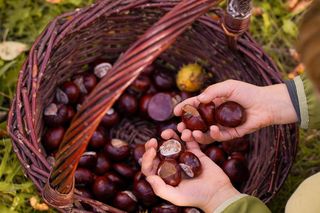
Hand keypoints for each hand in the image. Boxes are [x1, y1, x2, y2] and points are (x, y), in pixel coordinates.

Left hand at [141, 129, 239, 211]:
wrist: (218, 193)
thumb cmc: (196, 197)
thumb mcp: (177, 197)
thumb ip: (160, 189)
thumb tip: (148, 177)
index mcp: (164, 177)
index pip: (150, 166)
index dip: (147, 158)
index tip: (151, 150)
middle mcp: (172, 166)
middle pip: (158, 153)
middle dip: (154, 145)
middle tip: (154, 140)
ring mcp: (183, 158)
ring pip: (172, 144)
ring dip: (169, 136)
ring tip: (166, 133)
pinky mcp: (195, 153)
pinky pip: (189, 141)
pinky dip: (186, 135)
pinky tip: (184, 131)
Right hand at [174, 80, 297, 142]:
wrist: (266, 104)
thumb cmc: (248, 92)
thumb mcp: (228, 86)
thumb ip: (212, 92)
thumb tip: (198, 100)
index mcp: (213, 101)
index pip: (195, 105)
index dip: (184, 108)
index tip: (175, 112)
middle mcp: (215, 114)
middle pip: (197, 122)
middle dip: (186, 126)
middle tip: (180, 129)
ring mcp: (222, 125)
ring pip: (205, 132)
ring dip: (196, 134)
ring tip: (190, 135)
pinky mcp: (231, 134)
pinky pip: (219, 137)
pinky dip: (214, 135)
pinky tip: (214, 130)